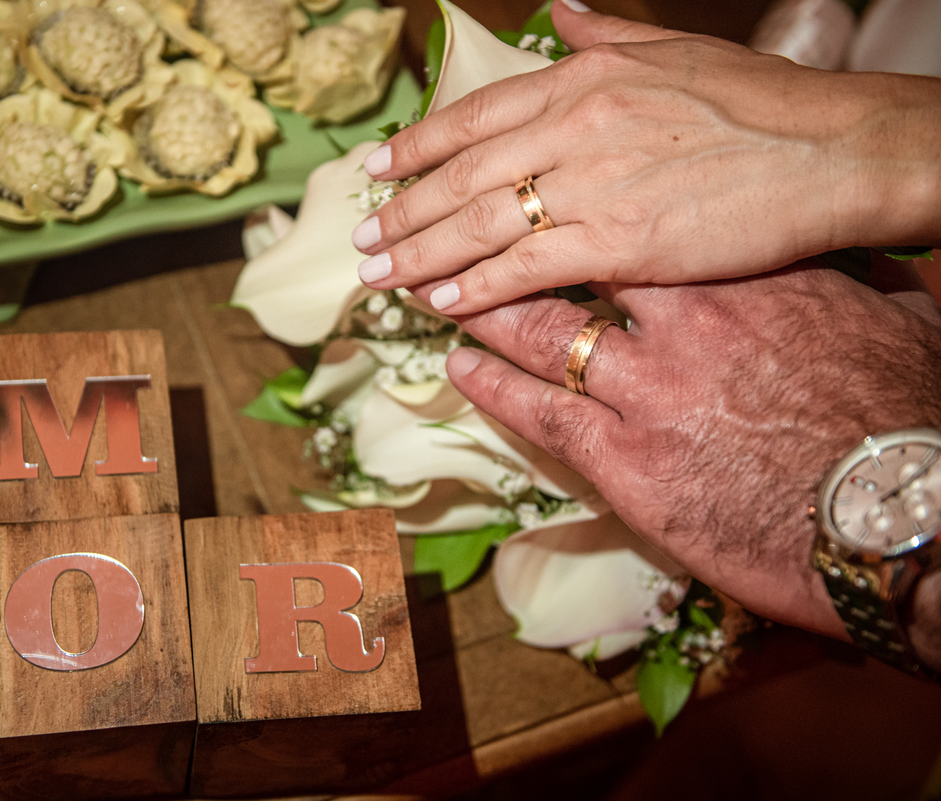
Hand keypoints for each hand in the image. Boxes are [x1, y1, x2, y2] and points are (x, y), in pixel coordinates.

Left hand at [355, 1, 940, 315]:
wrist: (832, 149)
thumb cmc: (760, 103)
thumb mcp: (674, 51)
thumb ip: (603, 36)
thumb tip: (556, 16)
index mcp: (582, 79)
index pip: (475, 115)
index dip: (418, 145)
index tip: (378, 170)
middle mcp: (574, 128)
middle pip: (464, 175)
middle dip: (404, 209)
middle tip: (361, 238)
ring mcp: (592, 186)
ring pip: (481, 223)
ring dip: (421, 252)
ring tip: (380, 276)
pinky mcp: (619, 242)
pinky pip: (526, 267)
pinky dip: (477, 285)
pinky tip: (442, 301)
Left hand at [436, 256, 940, 665]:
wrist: (898, 521)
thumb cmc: (905, 421)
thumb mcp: (894, 324)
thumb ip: (852, 283)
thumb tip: (858, 260)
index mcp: (748, 281)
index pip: (643, 234)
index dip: (590, 222)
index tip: (558, 211)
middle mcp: (685, 325)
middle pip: (577, 272)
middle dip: (520, 257)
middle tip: (472, 242)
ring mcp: (650, 394)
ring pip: (543, 337)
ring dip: (486, 314)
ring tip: (445, 298)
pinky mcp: (629, 466)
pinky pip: (542, 416)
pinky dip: (494, 389)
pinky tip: (460, 369)